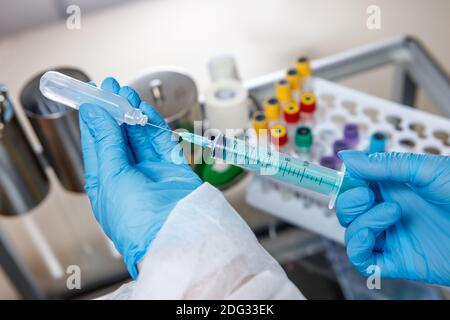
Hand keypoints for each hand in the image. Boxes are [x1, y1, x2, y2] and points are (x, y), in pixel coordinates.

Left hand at [79, 77, 201, 277]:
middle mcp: (129, 176)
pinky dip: (154, 124)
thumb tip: (94, 114)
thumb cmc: (136, 220)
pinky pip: (161, 140)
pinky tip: (144, 110)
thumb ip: (106, 142)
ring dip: (132, 113)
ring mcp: (152, 171)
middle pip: (119, 136)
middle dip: (114, 110)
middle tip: (110, 86)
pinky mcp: (173, 168)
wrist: (175, 235)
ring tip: (126, 93)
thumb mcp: (112, 177)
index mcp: (106, 183)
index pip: (96, 143)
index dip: (94, 117)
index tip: (91, 95)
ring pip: (140, 135)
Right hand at [336, 151, 449, 285]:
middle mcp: (388, 212)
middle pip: (347, 211)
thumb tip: (348, 157)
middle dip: (349, 203)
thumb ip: (384, 165)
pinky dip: (358, 249)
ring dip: (361, 223)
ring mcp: (391, 237)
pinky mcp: (397, 261)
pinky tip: (370, 238)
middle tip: (367, 196)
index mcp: (394, 188)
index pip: (355, 186)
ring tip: (392, 214)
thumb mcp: (427, 170)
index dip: (346, 184)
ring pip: (351, 233)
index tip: (349, 179)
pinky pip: (363, 260)